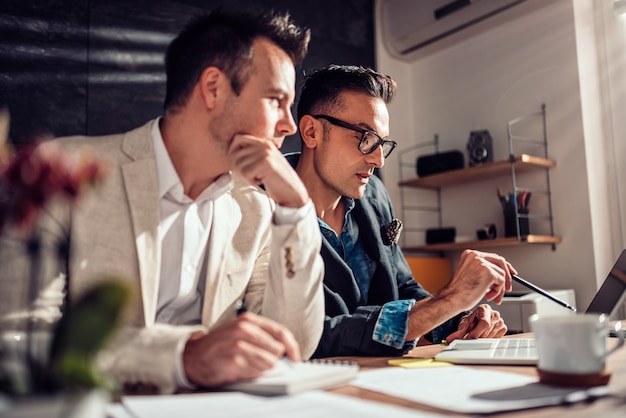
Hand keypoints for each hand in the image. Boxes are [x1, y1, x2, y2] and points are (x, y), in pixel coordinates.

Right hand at [182, 312, 300, 386]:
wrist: (193, 355)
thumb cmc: (220, 344)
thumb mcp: (241, 332)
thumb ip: (262, 337)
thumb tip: (287, 350)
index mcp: (249, 320)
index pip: (281, 332)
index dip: (292, 347)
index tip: (295, 357)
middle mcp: (244, 329)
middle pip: (277, 349)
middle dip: (274, 359)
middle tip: (260, 361)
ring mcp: (238, 344)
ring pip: (269, 362)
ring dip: (262, 367)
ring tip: (247, 364)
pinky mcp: (233, 360)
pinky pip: (256, 371)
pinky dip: (253, 374)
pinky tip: (241, 369)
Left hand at [228, 134, 308, 207]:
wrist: (293, 191)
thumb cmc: (276, 179)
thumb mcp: (264, 162)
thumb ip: (252, 154)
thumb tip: (230, 154)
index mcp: (264, 143)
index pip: (238, 138)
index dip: (232, 151)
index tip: (236, 163)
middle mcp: (265, 145)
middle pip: (236, 154)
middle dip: (239, 168)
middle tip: (252, 175)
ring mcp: (266, 154)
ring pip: (240, 165)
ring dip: (246, 176)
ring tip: (260, 177)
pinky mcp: (267, 164)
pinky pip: (246, 173)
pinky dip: (252, 181)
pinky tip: (263, 180)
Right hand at [438, 249, 514, 311]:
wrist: (452, 299)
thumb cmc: (458, 292)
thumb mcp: (470, 275)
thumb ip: (482, 270)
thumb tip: (499, 274)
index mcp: (469, 254)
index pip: (492, 257)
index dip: (504, 265)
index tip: (510, 272)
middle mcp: (476, 256)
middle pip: (500, 262)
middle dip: (507, 276)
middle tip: (508, 287)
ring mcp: (482, 263)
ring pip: (502, 274)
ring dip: (500, 288)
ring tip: (492, 297)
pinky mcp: (488, 272)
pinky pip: (501, 281)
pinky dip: (498, 291)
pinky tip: (489, 296)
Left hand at [445, 304, 506, 342]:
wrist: (477, 319)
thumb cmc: (472, 319)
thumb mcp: (464, 324)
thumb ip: (458, 332)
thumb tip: (450, 340)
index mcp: (485, 309)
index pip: (484, 323)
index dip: (476, 332)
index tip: (468, 338)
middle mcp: (494, 314)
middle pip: (487, 331)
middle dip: (477, 336)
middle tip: (471, 336)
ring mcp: (500, 321)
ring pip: (491, 337)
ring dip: (482, 339)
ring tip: (478, 332)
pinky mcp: (503, 328)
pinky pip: (496, 339)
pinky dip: (489, 339)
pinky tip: (484, 334)